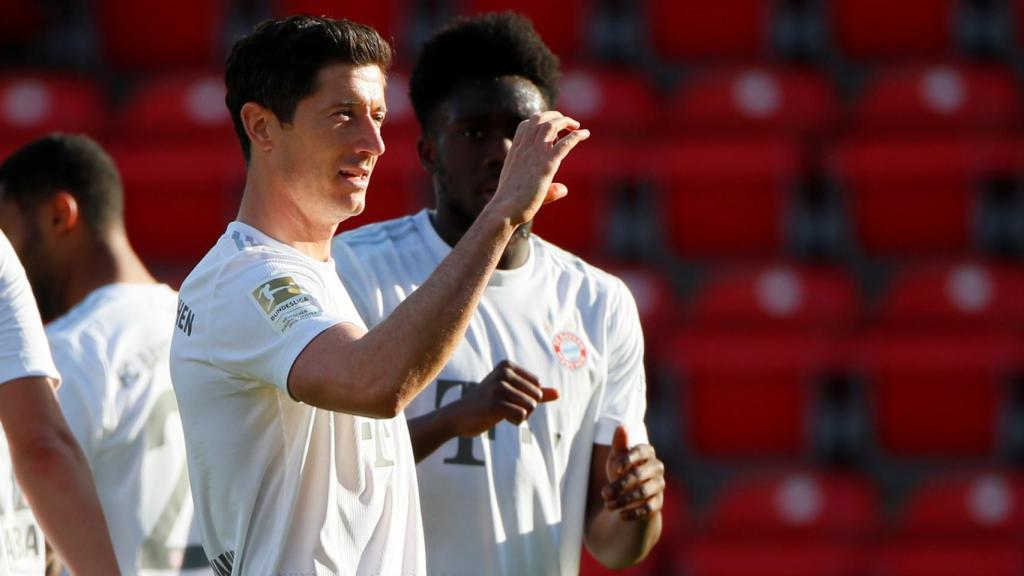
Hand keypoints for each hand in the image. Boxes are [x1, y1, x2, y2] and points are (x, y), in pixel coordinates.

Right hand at [451, 360, 558, 436]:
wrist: (457, 417)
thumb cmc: (486, 404)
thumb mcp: (512, 395)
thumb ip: (537, 393)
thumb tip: (559, 393)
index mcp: (507, 366)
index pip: (537, 385)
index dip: (528, 398)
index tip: (509, 399)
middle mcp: (503, 372)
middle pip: (536, 396)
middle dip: (526, 408)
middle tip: (505, 408)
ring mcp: (498, 387)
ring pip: (531, 406)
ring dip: (520, 416)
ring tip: (500, 413)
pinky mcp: (495, 403)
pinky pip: (521, 415)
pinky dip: (514, 421)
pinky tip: (496, 418)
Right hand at [488, 111, 589, 225]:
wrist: (505, 210)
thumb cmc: (511, 204)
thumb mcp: (524, 190)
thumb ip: (546, 187)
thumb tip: (564, 189)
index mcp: (515, 151)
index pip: (525, 125)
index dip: (539, 121)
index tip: (551, 128)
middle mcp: (524, 148)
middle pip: (538, 119)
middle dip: (554, 116)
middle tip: (567, 122)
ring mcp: (536, 155)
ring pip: (551, 125)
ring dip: (565, 121)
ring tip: (577, 125)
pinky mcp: (547, 165)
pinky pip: (565, 144)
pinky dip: (577, 136)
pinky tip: (585, 134)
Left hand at [602, 426, 664, 520]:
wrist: (628, 495)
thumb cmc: (620, 471)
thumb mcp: (616, 457)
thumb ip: (619, 443)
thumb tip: (622, 427)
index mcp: (647, 452)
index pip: (642, 450)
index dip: (629, 459)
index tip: (615, 469)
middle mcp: (656, 467)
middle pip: (639, 475)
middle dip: (620, 485)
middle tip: (604, 493)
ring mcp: (659, 485)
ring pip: (643, 492)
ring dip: (624, 500)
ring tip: (608, 506)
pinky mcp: (658, 502)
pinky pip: (649, 508)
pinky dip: (634, 512)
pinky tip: (620, 515)